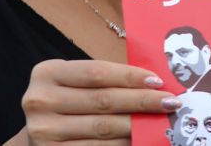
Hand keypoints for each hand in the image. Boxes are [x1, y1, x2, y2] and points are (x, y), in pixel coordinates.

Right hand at [18, 59, 180, 144]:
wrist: (40, 131)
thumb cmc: (67, 100)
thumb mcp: (75, 82)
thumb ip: (105, 79)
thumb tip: (152, 83)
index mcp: (47, 72)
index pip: (97, 72)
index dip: (130, 76)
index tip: (158, 81)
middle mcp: (40, 100)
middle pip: (103, 100)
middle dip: (141, 101)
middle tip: (170, 102)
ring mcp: (43, 130)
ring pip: (103, 127)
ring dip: (138, 125)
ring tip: (161, 122)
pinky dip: (122, 144)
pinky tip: (140, 139)